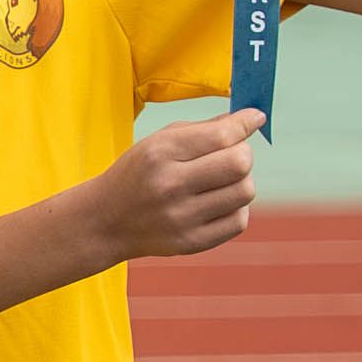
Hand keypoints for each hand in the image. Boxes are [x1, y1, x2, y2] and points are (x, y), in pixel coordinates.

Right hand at [74, 108, 261, 268]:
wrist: (106, 221)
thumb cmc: (139, 172)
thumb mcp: (159, 141)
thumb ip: (204, 129)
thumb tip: (252, 119)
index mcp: (160, 153)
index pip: (222, 136)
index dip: (245, 124)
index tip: (255, 118)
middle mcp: (170, 186)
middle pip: (240, 164)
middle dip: (243, 154)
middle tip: (231, 154)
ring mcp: (181, 218)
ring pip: (245, 192)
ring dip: (241, 181)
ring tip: (221, 180)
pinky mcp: (191, 243)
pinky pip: (239, 220)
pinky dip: (235, 207)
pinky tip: (216, 202)